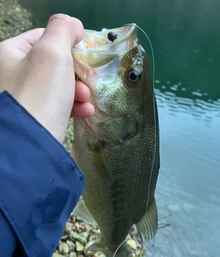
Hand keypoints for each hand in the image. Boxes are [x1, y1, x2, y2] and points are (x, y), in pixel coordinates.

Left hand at [0, 14, 93, 142]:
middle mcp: (11, 75)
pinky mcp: (35, 118)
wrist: (31, 144)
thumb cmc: (39, 94)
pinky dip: (73, 107)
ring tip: (86, 99)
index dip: (66, 43)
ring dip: (77, 91)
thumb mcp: (52, 53)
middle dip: (75, 73)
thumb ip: (63, 30)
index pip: (41, 37)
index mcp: (9, 54)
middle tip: (87, 81)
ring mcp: (22, 98)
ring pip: (57, 87)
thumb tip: (73, 25)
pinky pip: (56, 106)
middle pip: (52, 65)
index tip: (84, 54)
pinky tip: (86, 111)